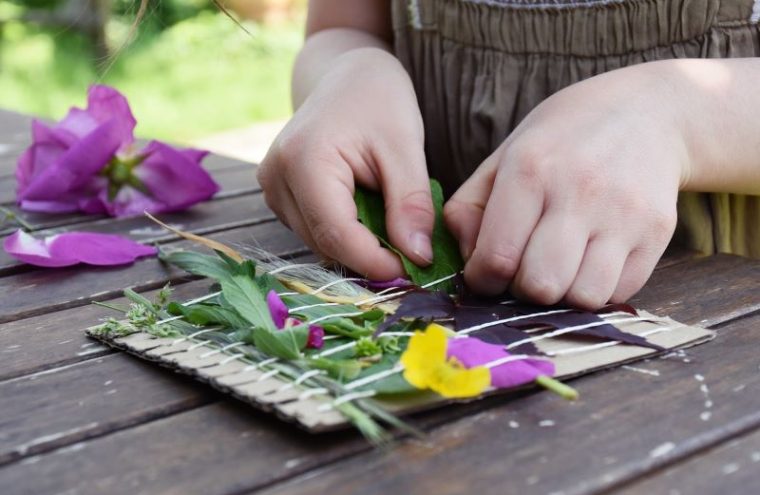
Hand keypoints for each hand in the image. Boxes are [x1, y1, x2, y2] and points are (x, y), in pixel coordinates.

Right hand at [258, 48, 433, 279]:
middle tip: (413, 253)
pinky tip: (370, 213)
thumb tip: (418, 258)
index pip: (336, 234)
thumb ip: (410, 204)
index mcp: (304, 160)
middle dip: (370, 256)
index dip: (375, 262)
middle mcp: (276, 179)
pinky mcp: (278, 196)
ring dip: (359, 246)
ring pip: (320, 243)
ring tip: (393, 224)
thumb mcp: (405, 147)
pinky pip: (315, 231)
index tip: (414, 272)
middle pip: (326, 243)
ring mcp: (271, 189)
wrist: (346, 75)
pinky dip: (347, 234)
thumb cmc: (378, 100)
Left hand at [445, 64, 689, 308]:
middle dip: (521, 291)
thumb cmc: (561, 141)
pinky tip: (588, 262)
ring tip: (558, 268)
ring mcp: (624, 214)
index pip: (497, 258)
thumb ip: (469, 208)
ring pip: (583, 298)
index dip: (482, 280)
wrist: (647, 112)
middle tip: (523, 270)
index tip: (486, 273)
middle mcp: (579, 192)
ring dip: (562, 296)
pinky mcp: (657, 233)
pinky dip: (596, 290)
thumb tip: (467, 262)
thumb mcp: (503, 157)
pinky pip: (618, 293)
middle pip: (540, 286)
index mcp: (530, 169)